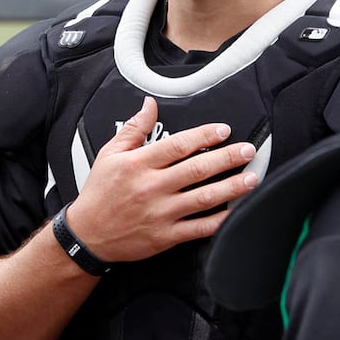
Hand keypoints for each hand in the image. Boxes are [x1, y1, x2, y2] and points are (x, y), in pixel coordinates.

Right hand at [67, 96, 259, 262]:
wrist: (88, 235)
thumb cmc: (99, 193)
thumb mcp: (109, 154)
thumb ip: (134, 128)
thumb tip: (150, 104)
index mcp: (138, 165)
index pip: (178, 146)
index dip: (204, 136)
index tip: (224, 130)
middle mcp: (151, 188)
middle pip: (197, 170)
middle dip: (227, 158)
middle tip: (248, 150)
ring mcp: (160, 213)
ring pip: (203, 198)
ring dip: (231, 187)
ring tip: (252, 178)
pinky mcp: (166, 236)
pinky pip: (199, 228)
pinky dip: (220, 220)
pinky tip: (236, 211)